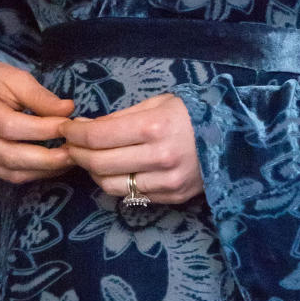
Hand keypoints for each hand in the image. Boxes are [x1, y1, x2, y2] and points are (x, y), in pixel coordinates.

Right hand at [0, 60, 75, 182]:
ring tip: (67, 160)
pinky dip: (31, 173)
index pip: (10, 126)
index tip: (68, 127)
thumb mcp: (15, 77)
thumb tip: (68, 111)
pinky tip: (50, 165)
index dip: (42, 130)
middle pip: (9, 155)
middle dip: (47, 158)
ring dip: (43, 170)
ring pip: (9, 172)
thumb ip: (41, 97)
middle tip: (74, 152)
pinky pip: (5, 176)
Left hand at [62, 92, 203, 204]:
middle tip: (70, 146)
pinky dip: (118, 184)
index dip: (74, 134)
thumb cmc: (190, 113)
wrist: (234, 136)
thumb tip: (84, 127)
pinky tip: (116, 170)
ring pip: (111, 186)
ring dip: (94, 173)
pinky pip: (132, 196)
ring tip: (91, 160)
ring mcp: (167, 181)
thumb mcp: (156, 103)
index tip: (65, 129)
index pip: (98, 137)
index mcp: (153, 127)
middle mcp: (159, 157)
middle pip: (99, 164)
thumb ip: (120, 118)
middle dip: (77, 154)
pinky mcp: (173, 197)